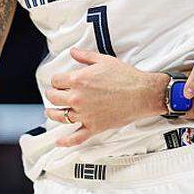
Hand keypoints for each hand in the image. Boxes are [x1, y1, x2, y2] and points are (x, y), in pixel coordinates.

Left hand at [44, 48, 168, 146]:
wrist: (143, 94)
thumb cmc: (126, 77)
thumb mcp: (104, 60)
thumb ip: (85, 56)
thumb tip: (73, 52)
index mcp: (78, 80)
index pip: (56, 81)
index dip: (56, 80)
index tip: (59, 81)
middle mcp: (78, 98)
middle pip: (54, 98)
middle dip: (53, 94)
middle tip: (55, 94)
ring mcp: (85, 114)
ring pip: (60, 116)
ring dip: (53, 113)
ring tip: (51, 111)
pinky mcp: (94, 127)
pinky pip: (76, 137)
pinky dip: (66, 141)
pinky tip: (59, 141)